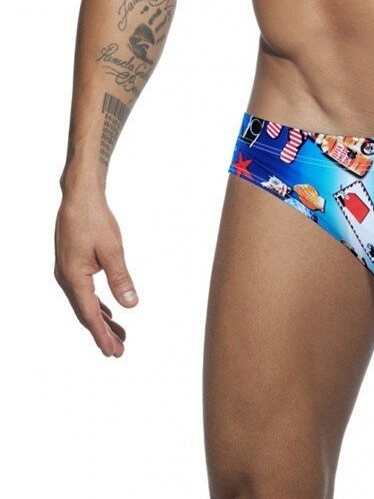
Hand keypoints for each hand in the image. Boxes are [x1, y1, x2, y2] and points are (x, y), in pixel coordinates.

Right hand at [53, 195, 137, 356]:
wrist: (80, 198)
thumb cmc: (94, 220)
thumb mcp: (112, 251)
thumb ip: (120, 279)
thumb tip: (130, 304)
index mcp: (74, 277)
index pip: (90, 315)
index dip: (102, 334)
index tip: (113, 351)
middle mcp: (67, 278)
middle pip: (87, 313)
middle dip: (103, 332)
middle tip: (119, 350)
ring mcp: (68, 272)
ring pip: (86, 304)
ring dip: (102, 320)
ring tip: (119, 335)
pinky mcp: (73, 265)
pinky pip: (85, 292)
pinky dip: (97, 305)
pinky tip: (109, 311)